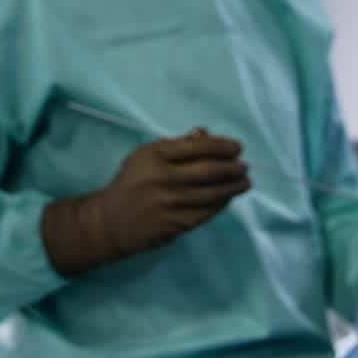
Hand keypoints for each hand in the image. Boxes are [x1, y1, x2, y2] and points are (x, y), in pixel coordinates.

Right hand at [101, 129, 251, 256]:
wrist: (112, 220)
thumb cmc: (130, 183)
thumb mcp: (144, 156)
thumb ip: (174, 145)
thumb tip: (204, 134)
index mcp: (155, 156)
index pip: (197, 146)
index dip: (222, 146)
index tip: (236, 147)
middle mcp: (166, 178)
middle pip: (210, 169)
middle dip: (232, 166)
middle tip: (244, 165)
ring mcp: (174, 202)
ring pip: (214, 192)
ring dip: (234, 185)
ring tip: (245, 180)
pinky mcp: (179, 223)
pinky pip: (209, 211)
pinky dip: (223, 202)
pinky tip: (229, 196)